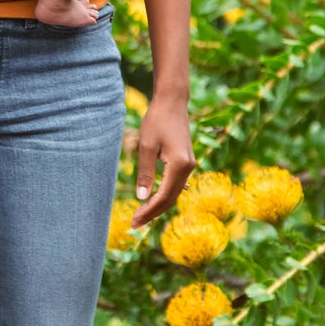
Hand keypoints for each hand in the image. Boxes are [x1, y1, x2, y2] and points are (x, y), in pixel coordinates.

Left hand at [132, 95, 194, 225]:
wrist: (172, 102)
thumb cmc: (156, 120)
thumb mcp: (146, 145)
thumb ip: (145, 172)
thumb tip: (142, 197)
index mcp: (180, 165)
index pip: (164, 196)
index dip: (149, 211)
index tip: (135, 221)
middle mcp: (189, 168)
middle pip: (171, 198)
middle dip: (153, 212)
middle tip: (135, 223)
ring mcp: (190, 165)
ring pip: (175, 193)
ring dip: (159, 205)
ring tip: (141, 215)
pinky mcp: (186, 161)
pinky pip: (176, 184)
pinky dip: (164, 194)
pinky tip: (152, 199)